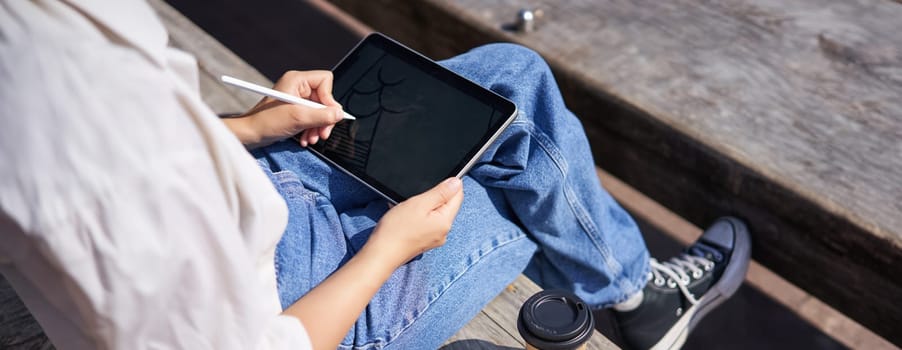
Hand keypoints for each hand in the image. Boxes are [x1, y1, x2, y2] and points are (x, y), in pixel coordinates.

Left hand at [224, 70, 343, 148]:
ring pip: (320, 110)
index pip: (325, 81)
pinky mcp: (295, 110)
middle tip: (323, 133)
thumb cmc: (266, 122)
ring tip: (312, 138)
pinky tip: (306, 138)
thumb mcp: (299, 118)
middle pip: (324, 98)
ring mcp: (297, 98)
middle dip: (324, 118)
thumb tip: (340, 114)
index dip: (329, 98)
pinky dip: (311, 129)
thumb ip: (322, 115)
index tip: (327, 115)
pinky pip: (312, 117)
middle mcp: (298, 86)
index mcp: (297, 80)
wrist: (250, 135)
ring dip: (318, 126)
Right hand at [363, 178, 464, 266]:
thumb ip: (441, 192)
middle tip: (415, 198)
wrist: (381, 254)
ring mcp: (433, 238)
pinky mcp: (423, 241)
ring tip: (406, 208)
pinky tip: (403, 216)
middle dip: (432, 196)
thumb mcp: (420, 204)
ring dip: (422, 205)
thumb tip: (457, 182)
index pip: (458, 196)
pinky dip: (417, 215)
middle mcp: (443, 231)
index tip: (433, 182)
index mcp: (446, 221)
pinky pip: (425, 222)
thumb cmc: (397, 229)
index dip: (449, 184)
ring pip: (434, 213)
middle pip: (446, 205)